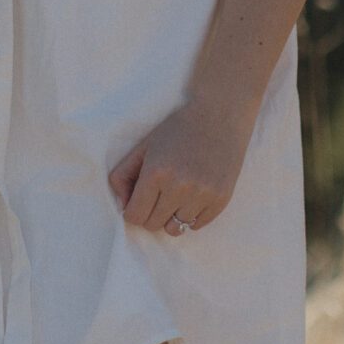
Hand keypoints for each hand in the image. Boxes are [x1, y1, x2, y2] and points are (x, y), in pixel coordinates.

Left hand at [108, 94, 252, 238]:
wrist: (219, 113)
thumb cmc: (177, 128)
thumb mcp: (144, 146)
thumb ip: (123, 176)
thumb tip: (123, 205)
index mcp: (156, 172)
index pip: (134, 216)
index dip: (132, 210)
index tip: (138, 201)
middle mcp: (179, 187)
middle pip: (153, 225)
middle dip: (150, 213)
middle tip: (157, 194)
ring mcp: (202, 195)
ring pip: (175, 230)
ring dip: (171, 217)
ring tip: (175, 195)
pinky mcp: (221, 199)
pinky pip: (197, 226)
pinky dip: (191, 215)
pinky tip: (193, 193)